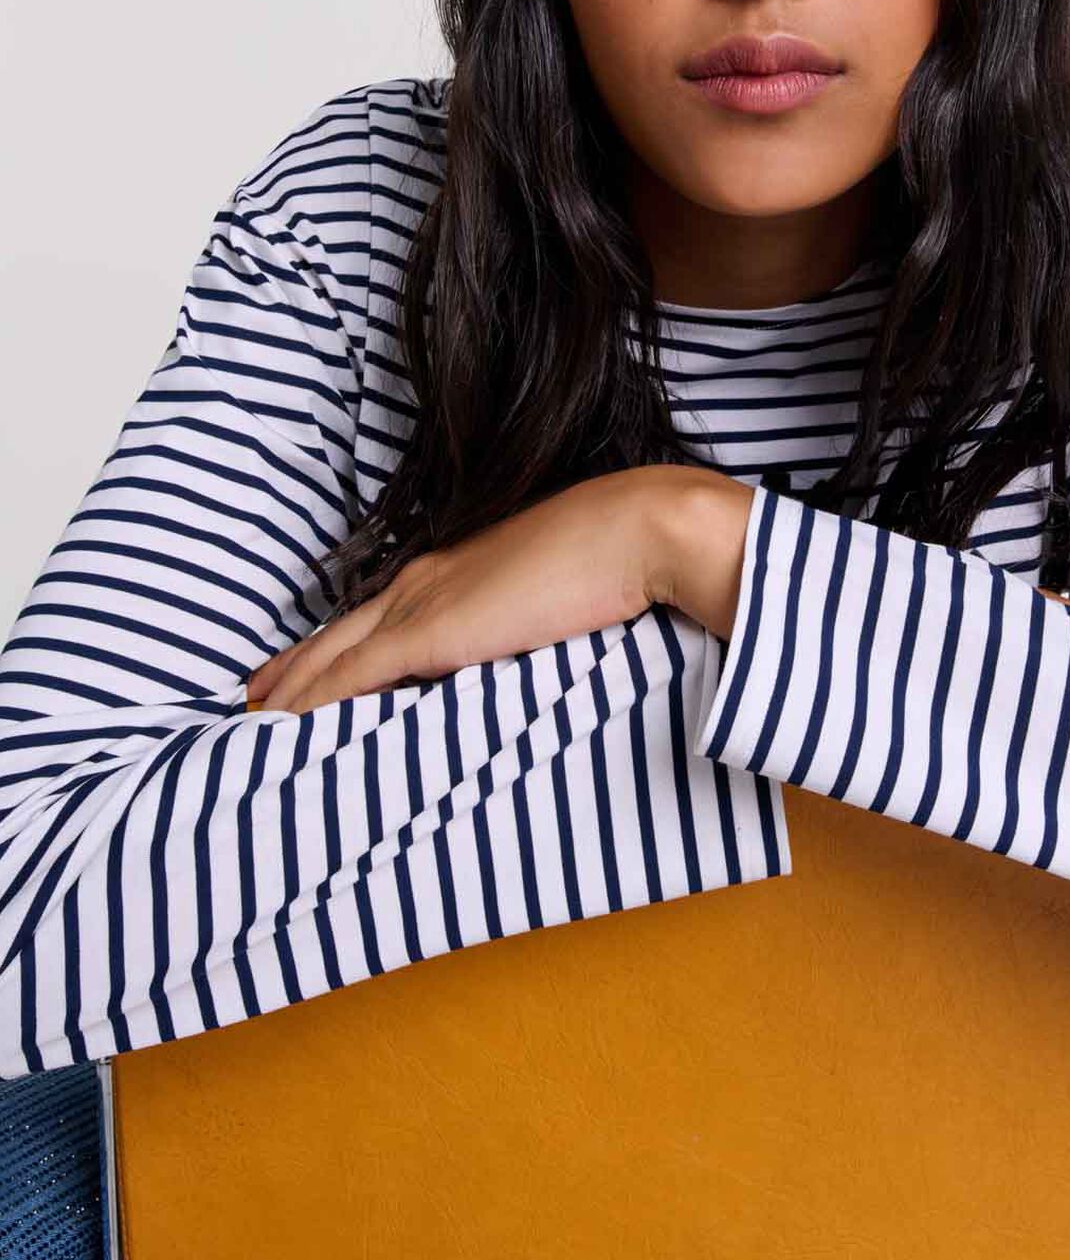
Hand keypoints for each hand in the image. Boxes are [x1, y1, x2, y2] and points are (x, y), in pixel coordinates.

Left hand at [246, 466, 702, 714]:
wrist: (630, 531)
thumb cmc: (611, 556)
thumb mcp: (556, 590)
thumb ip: (529, 616)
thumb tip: (529, 643)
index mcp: (451, 571)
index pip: (373, 615)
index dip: (331, 645)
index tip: (300, 669)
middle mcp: (423, 583)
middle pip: (334, 634)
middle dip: (290, 670)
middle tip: (249, 701)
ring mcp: (421, 605)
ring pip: (328, 657)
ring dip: (287, 694)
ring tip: (249, 725)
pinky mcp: (430, 633)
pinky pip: (349, 678)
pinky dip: (309, 704)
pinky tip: (281, 728)